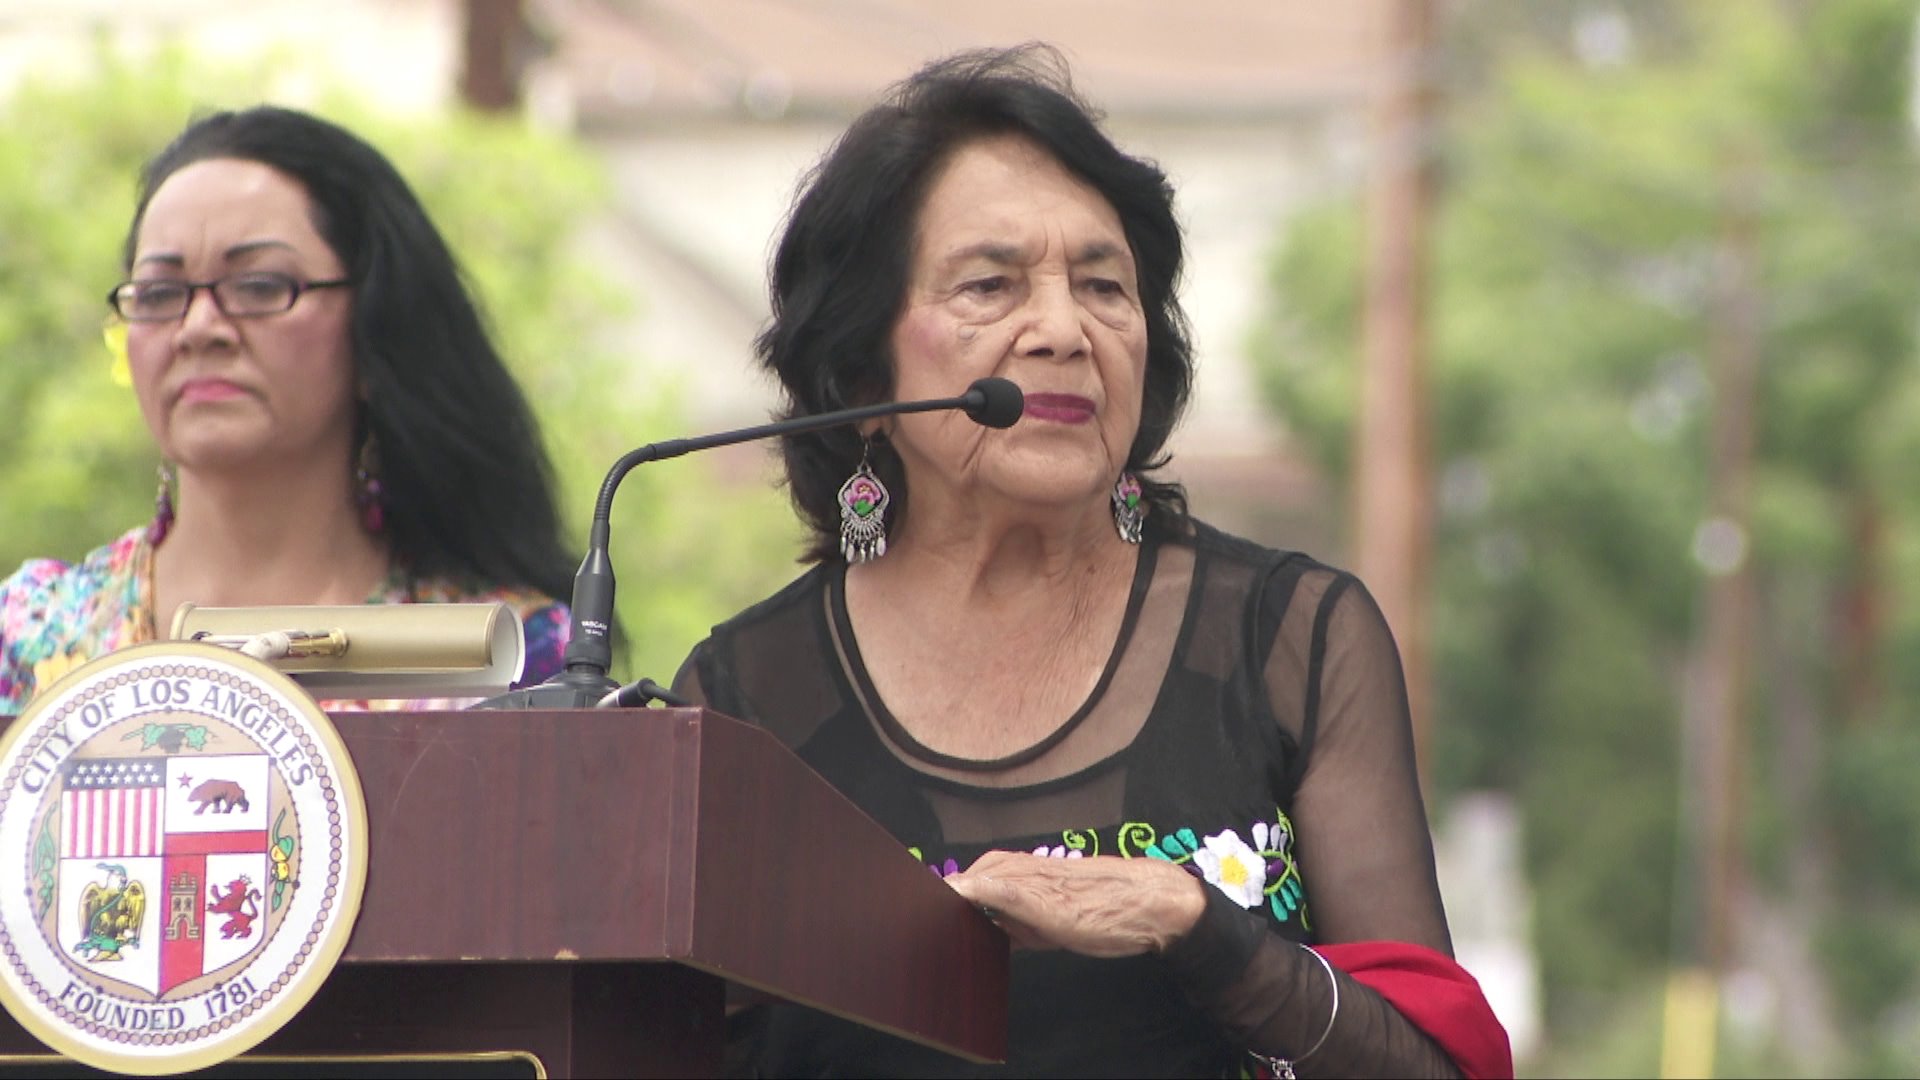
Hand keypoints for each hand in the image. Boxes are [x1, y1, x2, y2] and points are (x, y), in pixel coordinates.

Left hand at [947, 850, 1207, 957]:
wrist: (1148, 900)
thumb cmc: (1109, 909)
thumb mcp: (1056, 918)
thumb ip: (1021, 922)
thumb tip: (993, 933)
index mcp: (1029, 871)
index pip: (978, 876)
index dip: (954, 893)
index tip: (932, 911)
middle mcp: (1025, 869)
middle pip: (972, 876)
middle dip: (947, 897)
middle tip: (927, 919)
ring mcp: (1031, 880)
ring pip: (977, 879)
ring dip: (951, 895)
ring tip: (928, 916)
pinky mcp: (1039, 897)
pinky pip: (997, 890)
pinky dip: (971, 891)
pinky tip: (952, 898)